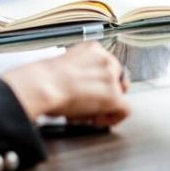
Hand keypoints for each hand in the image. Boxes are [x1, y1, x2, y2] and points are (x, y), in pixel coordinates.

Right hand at [1, 42, 129, 125]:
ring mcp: (112, 77)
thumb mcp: (64, 65)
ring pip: (120, 93)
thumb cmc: (45, 78)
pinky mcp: (114, 95)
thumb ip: (77, 71)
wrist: (45, 84)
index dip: (99, 81)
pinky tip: (100, 120)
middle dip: (106, 92)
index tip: (90, 90)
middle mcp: (106, 60)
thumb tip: (77, 86)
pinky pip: (124, 109)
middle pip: (116, 78)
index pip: (106, 65)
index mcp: (93, 49)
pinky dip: (114, 117)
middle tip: (92, 103)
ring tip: (91, 113)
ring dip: (108, 104)